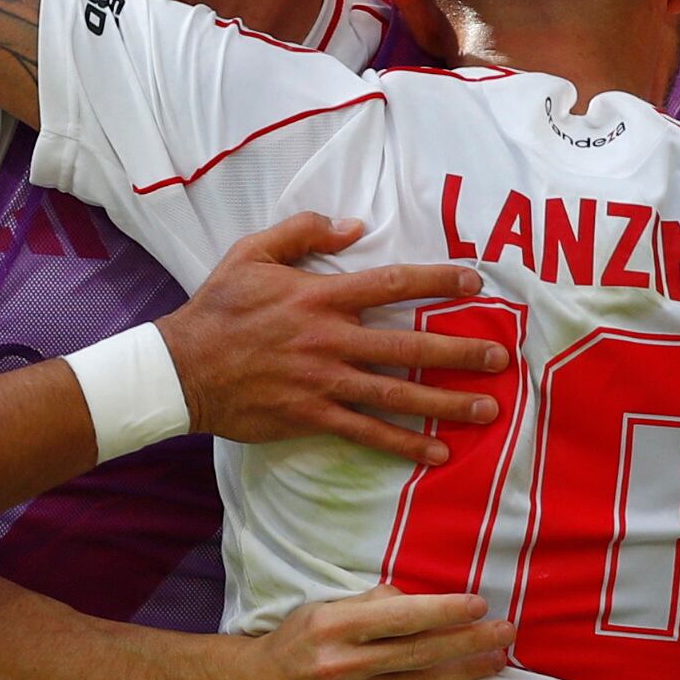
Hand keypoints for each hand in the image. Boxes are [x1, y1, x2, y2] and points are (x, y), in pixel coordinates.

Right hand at [159, 215, 508, 465]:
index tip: (474, 284)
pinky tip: (437, 453)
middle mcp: (329, 338)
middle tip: (498, 358)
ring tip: (487, 409)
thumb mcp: (251, 253)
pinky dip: (403, 444)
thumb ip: (302, 232)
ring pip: (395, 393)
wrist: (180, 369)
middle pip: (406, 345)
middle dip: (457, 352)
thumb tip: (353, 226)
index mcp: (319, 295)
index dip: (436, 282)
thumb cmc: (217, 308)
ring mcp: (322, 381)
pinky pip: (367, 432)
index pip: (391, 284)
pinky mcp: (311, 416)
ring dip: (444, 402)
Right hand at [219, 592, 511, 679]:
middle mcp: (339, 665)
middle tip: (505, 633)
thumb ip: (368, 605)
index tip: (479, 605)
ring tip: (495, 662)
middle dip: (468, 640)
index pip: (401, 616)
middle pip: (418, 652)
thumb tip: (416, 601)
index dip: (444, 611)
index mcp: (334, 626)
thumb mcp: (321, 610)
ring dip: (463, 674)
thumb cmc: (293, 644)